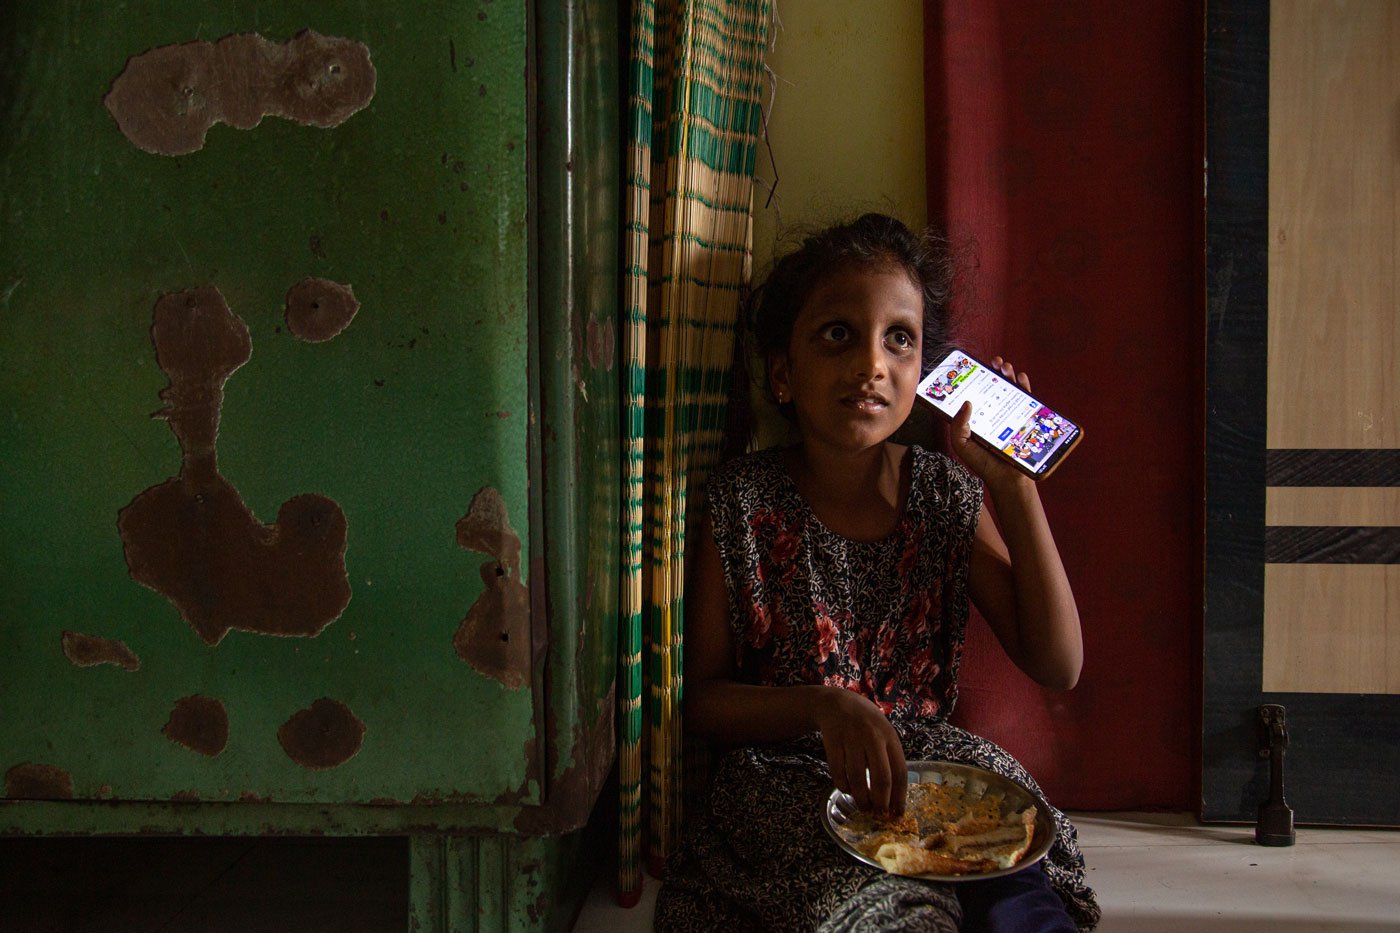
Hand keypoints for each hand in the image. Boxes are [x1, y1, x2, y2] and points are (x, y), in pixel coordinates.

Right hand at [814, 687, 907, 815]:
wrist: (837, 703)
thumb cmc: (867, 724)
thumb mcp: (884, 734)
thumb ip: (890, 758)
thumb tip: (895, 797)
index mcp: (890, 737)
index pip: (900, 772)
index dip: (900, 797)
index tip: (897, 814)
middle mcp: (873, 736)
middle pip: (881, 777)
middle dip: (881, 801)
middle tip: (878, 814)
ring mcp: (851, 738)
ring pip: (857, 776)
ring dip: (860, 797)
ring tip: (863, 806)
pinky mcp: (833, 740)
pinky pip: (837, 770)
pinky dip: (843, 785)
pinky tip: (847, 789)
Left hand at [951, 356, 1035, 487]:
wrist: (1008, 480)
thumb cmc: (983, 464)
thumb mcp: (962, 445)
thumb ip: (958, 426)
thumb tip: (966, 403)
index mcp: (976, 418)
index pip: (974, 394)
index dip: (973, 379)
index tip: (971, 366)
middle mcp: (992, 414)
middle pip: (992, 388)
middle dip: (993, 372)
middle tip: (991, 362)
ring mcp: (1009, 416)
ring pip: (1008, 390)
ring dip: (1007, 375)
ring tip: (1004, 366)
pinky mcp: (1024, 420)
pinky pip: (1026, 400)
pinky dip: (1024, 386)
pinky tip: (1020, 378)